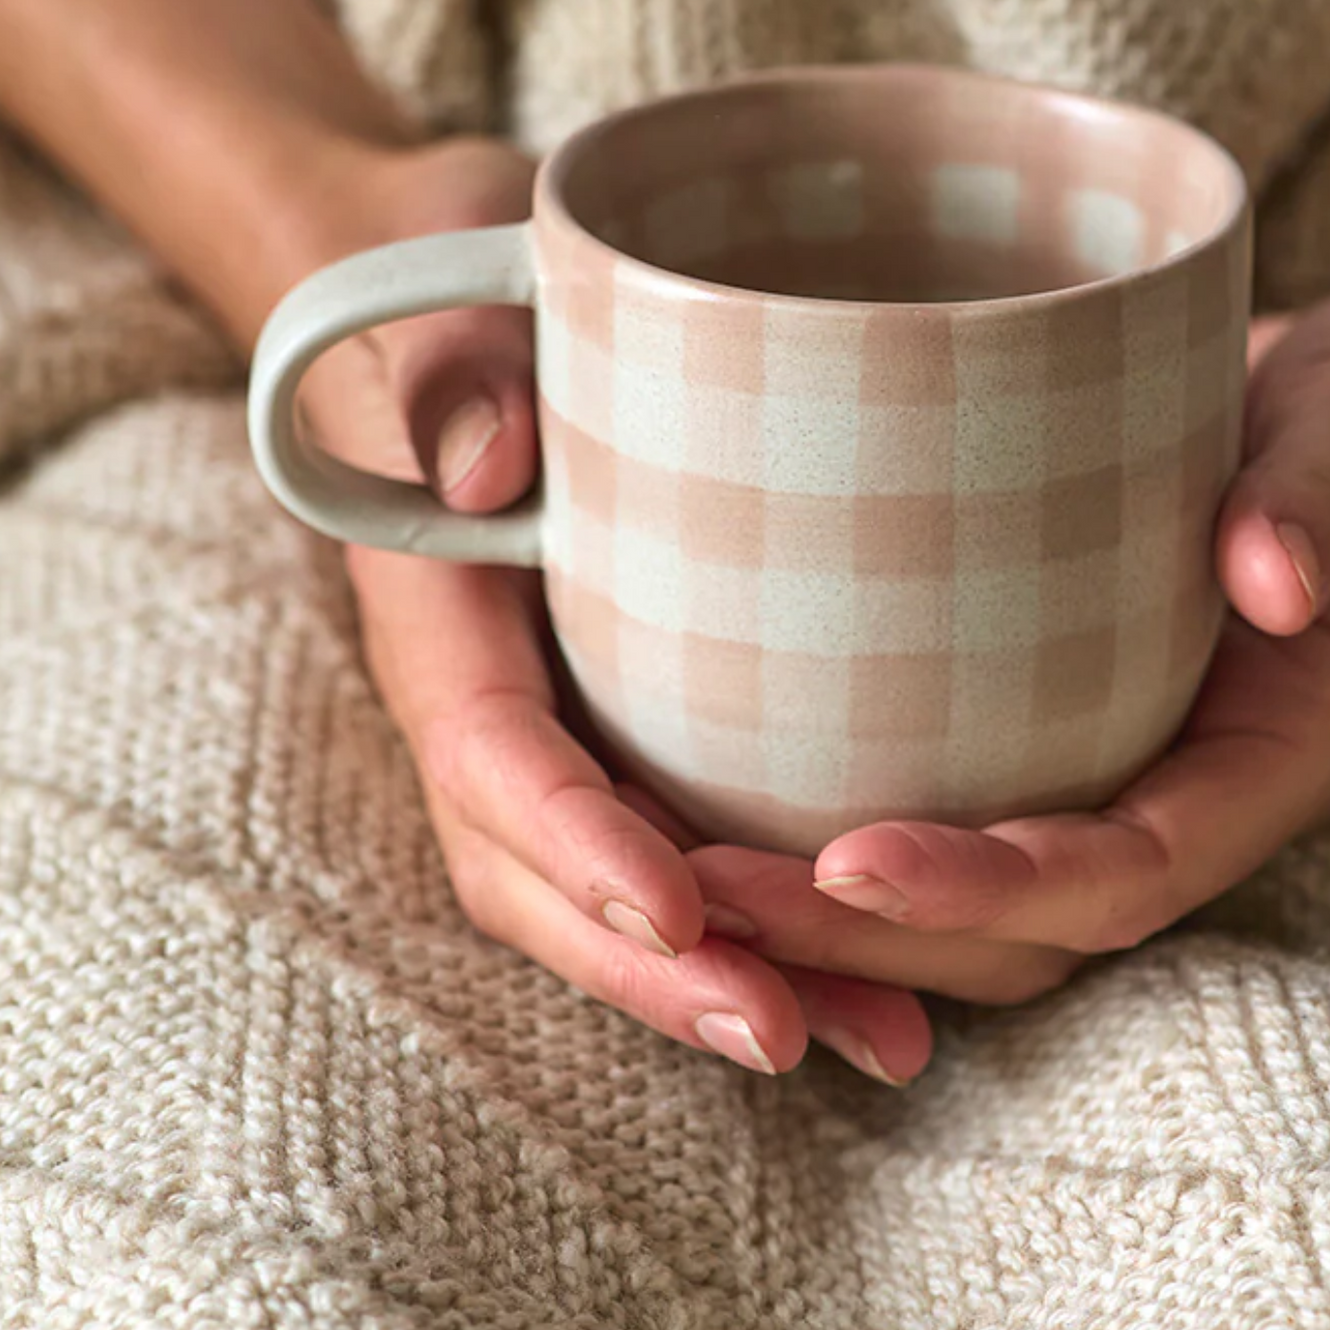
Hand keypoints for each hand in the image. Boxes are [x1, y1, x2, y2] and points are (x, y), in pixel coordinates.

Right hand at [293, 137, 933, 1083]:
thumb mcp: (454, 296)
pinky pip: (688, 840)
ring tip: (873, 1040)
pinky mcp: (638, 714)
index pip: (489, 749)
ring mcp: (566, 718)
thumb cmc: (472, 289)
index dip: (572, 840)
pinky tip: (888, 976)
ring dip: (733, 976)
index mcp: (441, 611)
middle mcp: (498, 693)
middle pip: (546, 869)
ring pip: (622, 885)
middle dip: (658, 965)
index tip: (678, 905)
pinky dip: (776, 920)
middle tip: (786, 1030)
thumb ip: (452, 369)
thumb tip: (485, 467)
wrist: (480, 297)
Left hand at [683, 279, 1329, 998]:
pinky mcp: (1070, 690)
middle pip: (1024, 922)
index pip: (1134, 871)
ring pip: (975, 885)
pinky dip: (849, 804)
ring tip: (674, 865)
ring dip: (832, 902)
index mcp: (1278, 751)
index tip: (854, 863)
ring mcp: (1128, 745)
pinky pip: (962, 785)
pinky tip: (725, 769)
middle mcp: (1192, 777)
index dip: (995, 892)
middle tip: (699, 890)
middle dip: (866, 931)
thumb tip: (1271, 579)